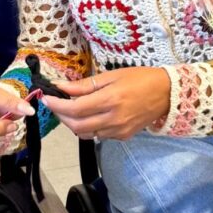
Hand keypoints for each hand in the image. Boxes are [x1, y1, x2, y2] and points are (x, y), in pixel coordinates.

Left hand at [44, 66, 170, 140]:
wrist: (167, 94)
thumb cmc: (140, 79)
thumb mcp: (112, 76)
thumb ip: (85, 85)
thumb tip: (62, 87)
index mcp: (110, 100)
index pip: (75, 108)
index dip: (57, 105)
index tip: (46, 98)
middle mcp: (113, 119)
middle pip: (76, 126)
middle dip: (61, 116)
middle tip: (55, 105)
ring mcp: (118, 131)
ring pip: (86, 134)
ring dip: (73, 124)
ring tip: (70, 110)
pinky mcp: (123, 137)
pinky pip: (99, 136)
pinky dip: (88, 128)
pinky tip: (89, 116)